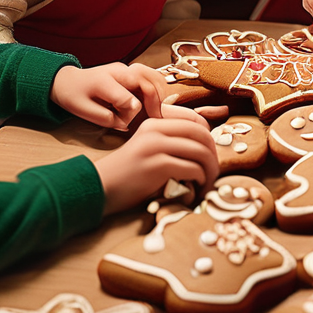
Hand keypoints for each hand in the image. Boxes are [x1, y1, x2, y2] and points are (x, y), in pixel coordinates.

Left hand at [51, 63, 166, 129]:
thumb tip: (127, 122)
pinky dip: (156, 87)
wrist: (66, 80)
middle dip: (154, 101)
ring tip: (159, 109)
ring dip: (159, 92)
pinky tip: (155, 100)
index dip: (131, 114)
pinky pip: (150, 75)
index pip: (127, 99)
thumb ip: (105, 118)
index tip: (125, 124)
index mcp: (104, 81)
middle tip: (157, 118)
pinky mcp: (129, 70)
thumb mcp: (83, 112)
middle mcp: (118, 70)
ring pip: (152, 75)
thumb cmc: (73, 96)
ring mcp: (125, 68)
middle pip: (146, 82)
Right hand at [94, 102, 218, 213]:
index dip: (210, 138)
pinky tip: (196, 189)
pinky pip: (191, 168)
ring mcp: (156, 147)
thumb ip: (168, 142)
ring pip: (200, 152)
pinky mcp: (157, 166)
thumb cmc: (125, 173)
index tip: (211, 154)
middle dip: (213, 154)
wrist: (98, 187)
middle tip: (214, 172)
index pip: (195, 122)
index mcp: (155, 123)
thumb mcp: (146, 147)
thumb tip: (202, 148)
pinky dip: (200, 179)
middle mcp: (157, 131)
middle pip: (201, 135)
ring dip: (210, 170)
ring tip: (207, 184)